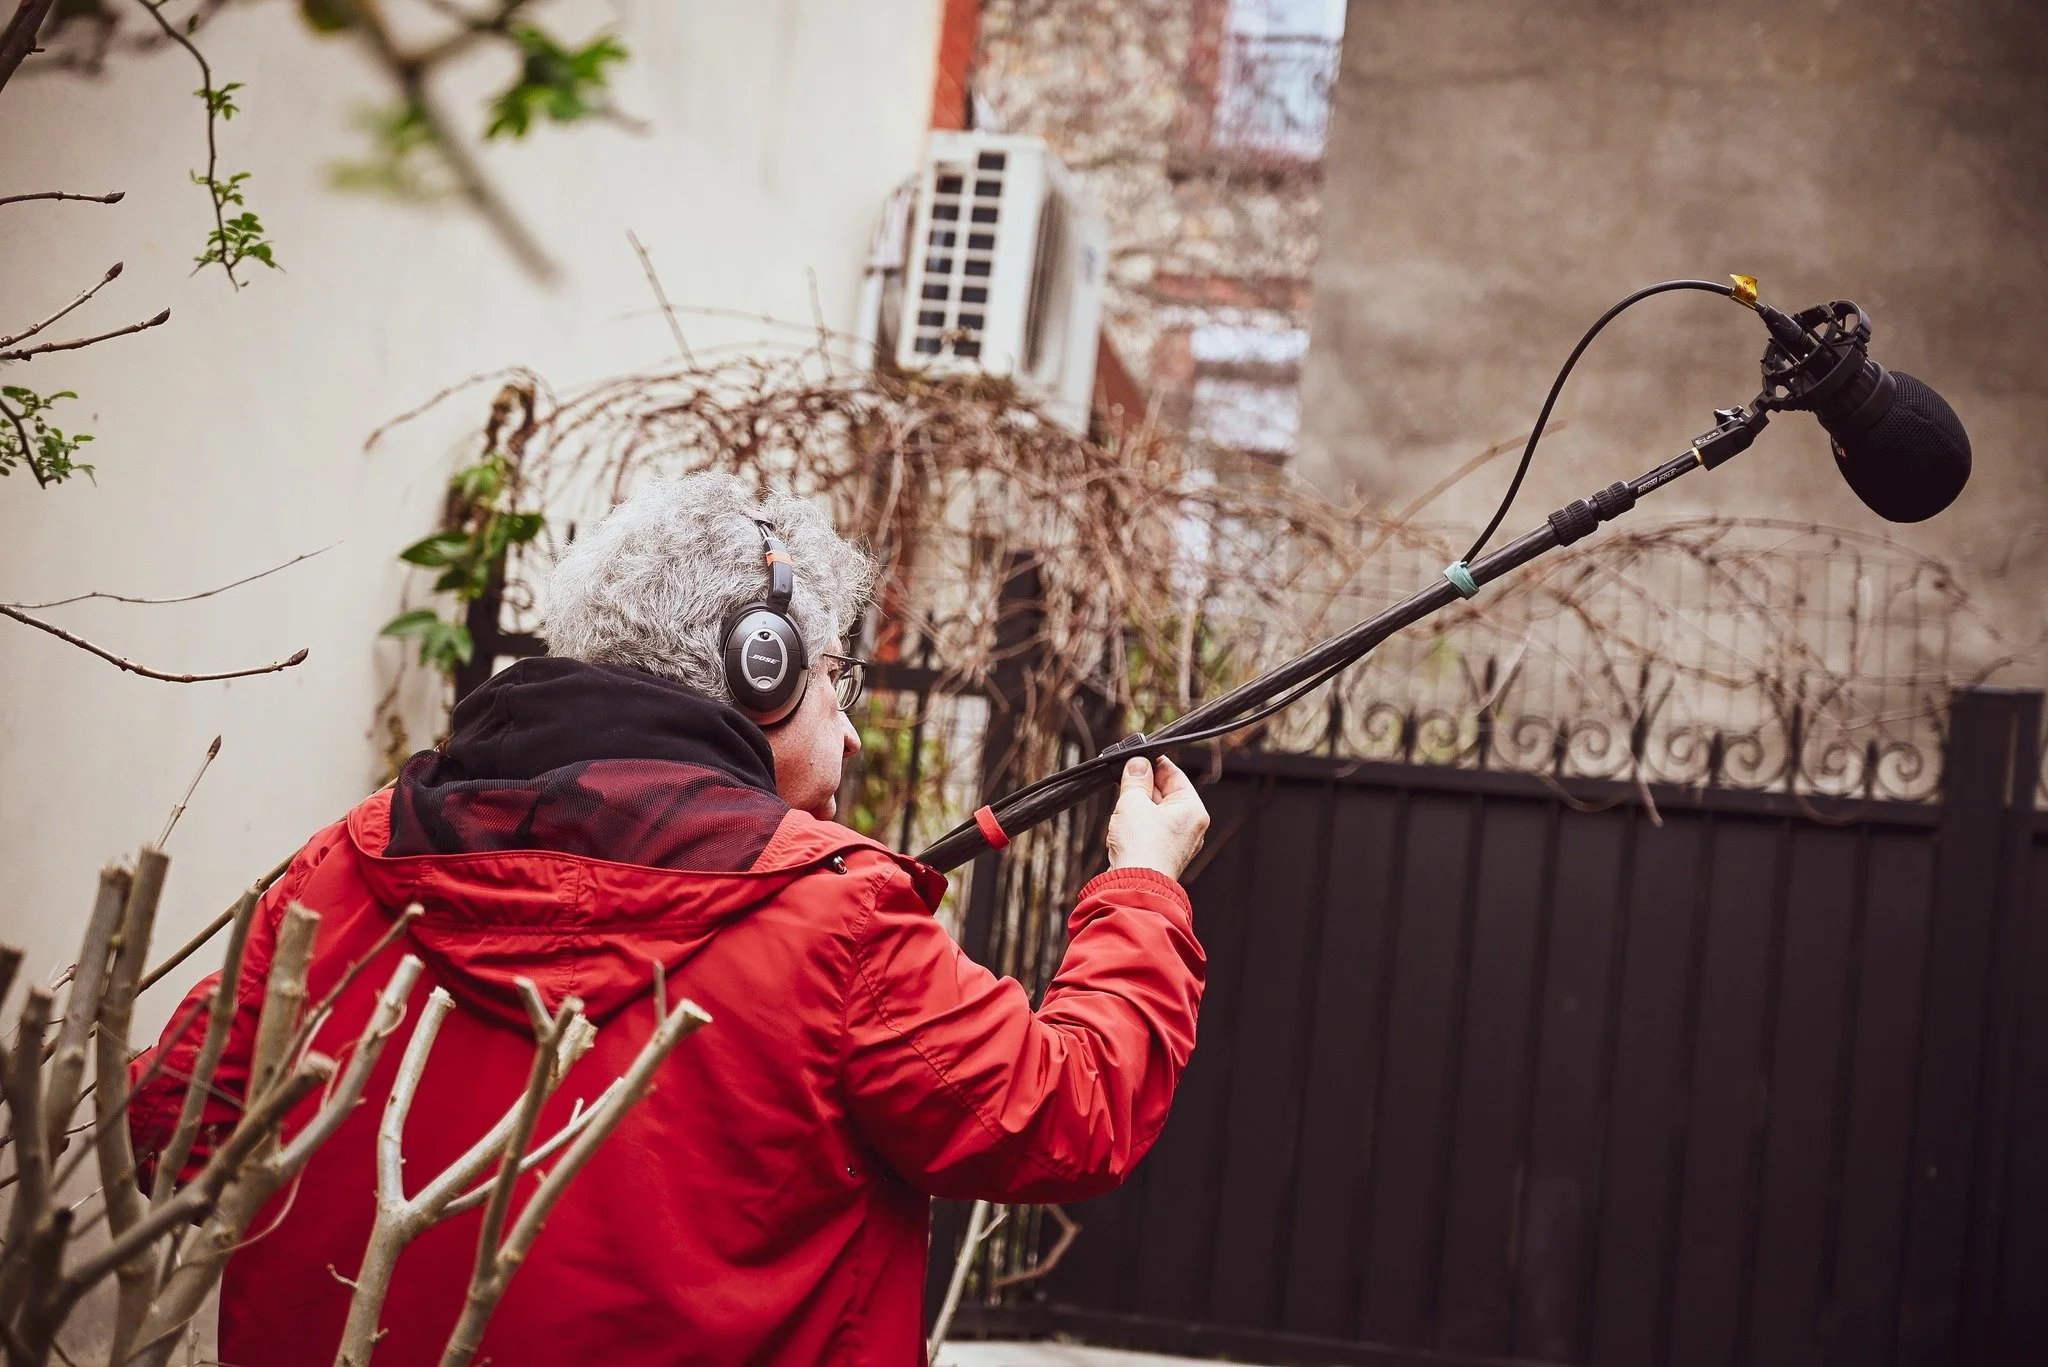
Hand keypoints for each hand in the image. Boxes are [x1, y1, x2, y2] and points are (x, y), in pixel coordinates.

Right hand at [1105, 756, 1210, 880]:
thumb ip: (1135, 779)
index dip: (1154, 763)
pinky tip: (1122, 823)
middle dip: (1143, 785)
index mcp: (1193, 810)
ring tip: (1121, 804)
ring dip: (1137, 805)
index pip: (1175, 775)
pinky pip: (1151, 830)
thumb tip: (1137, 763)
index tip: (1137, 757)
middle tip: (1123, 777)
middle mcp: (1190, 827)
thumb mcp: (1133, 802)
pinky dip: (1137, 823)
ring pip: (1156, 812)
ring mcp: (1177, 843)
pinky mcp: (1162, 855)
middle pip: (1166, 793)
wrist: (1134, 886)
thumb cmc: (1141, 847)